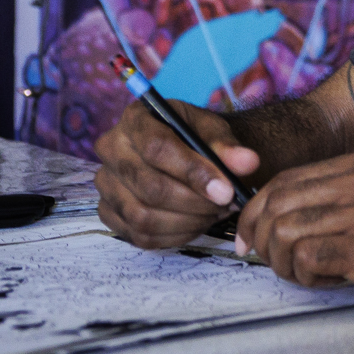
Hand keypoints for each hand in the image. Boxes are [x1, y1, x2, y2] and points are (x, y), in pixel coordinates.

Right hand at [94, 100, 261, 248]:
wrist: (182, 150)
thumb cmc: (196, 137)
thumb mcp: (213, 130)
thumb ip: (228, 146)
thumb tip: (248, 163)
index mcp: (135, 118)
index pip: (157, 148)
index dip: (194, 172)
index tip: (227, 190)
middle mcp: (111, 149)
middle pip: (149, 186)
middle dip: (194, 202)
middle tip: (226, 204)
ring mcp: (106, 183)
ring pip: (143, 216)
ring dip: (187, 221)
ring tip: (214, 212)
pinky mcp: (108, 212)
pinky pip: (140, 235)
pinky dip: (175, 234)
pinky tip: (197, 222)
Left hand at [234, 150, 353, 325]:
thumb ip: (342, 200)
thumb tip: (278, 218)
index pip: (284, 181)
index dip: (256, 215)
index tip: (252, 243)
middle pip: (277, 204)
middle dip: (262, 242)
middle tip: (277, 267)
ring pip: (286, 232)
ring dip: (285, 265)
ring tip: (310, 277)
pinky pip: (309, 259)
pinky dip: (307, 279)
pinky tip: (332, 283)